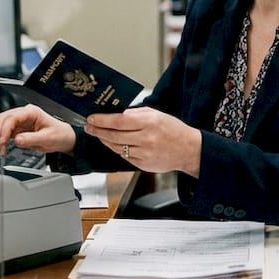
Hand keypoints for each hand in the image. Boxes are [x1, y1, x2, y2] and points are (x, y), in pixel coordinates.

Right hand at [0, 104, 76, 154]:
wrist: (64, 137)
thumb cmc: (59, 134)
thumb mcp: (47, 138)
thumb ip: (31, 139)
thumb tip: (17, 140)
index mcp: (32, 112)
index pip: (12, 117)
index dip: (4, 130)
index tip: (2, 142)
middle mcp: (24, 114)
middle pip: (3, 118)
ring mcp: (20, 120)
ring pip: (1, 123)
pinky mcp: (18, 128)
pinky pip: (5, 130)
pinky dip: (1, 138)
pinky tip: (2, 146)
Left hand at [84, 107, 202, 175]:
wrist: (188, 150)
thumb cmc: (173, 130)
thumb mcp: (156, 115)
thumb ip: (136, 114)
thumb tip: (116, 113)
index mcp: (149, 123)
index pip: (118, 121)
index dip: (102, 120)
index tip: (91, 118)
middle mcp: (146, 139)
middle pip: (114, 136)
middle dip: (98, 131)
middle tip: (89, 126)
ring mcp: (144, 154)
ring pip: (117, 148)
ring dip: (105, 140)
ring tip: (99, 134)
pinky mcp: (143, 165)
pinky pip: (124, 156)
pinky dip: (116, 149)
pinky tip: (113, 144)